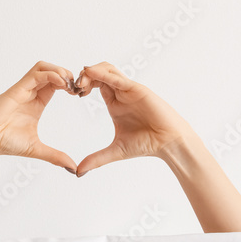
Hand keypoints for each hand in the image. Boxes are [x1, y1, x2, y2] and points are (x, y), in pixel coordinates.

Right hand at [0, 61, 78, 172]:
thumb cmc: (4, 142)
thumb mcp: (37, 149)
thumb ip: (56, 156)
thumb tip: (73, 168)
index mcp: (37, 103)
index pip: (56, 84)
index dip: (70, 85)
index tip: (79, 95)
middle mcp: (31, 93)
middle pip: (52, 71)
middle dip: (68, 75)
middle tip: (77, 88)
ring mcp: (24, 89)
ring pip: (44, 67)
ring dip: (60, 70)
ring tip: (69, 83)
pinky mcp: (17, 89)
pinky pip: (36, 74)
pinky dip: (51, 74)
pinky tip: (61, 84)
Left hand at [73, 62, 196, 175]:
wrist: (168, 143)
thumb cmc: (147, 144)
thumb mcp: (115, 151)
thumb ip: (96, 159)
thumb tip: (78, 171)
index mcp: (114, 103)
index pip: (95, 85)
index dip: (82, 85)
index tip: (71, 93)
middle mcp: (121, 94)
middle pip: (98, 74)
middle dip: (83, 76)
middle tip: (72, 87)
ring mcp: (129, 90)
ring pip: (107, 70)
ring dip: (92, 72)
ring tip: (80, 82)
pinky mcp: (137, 89)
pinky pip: (118, 78)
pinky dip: (103, 74)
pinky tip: (91, 74)